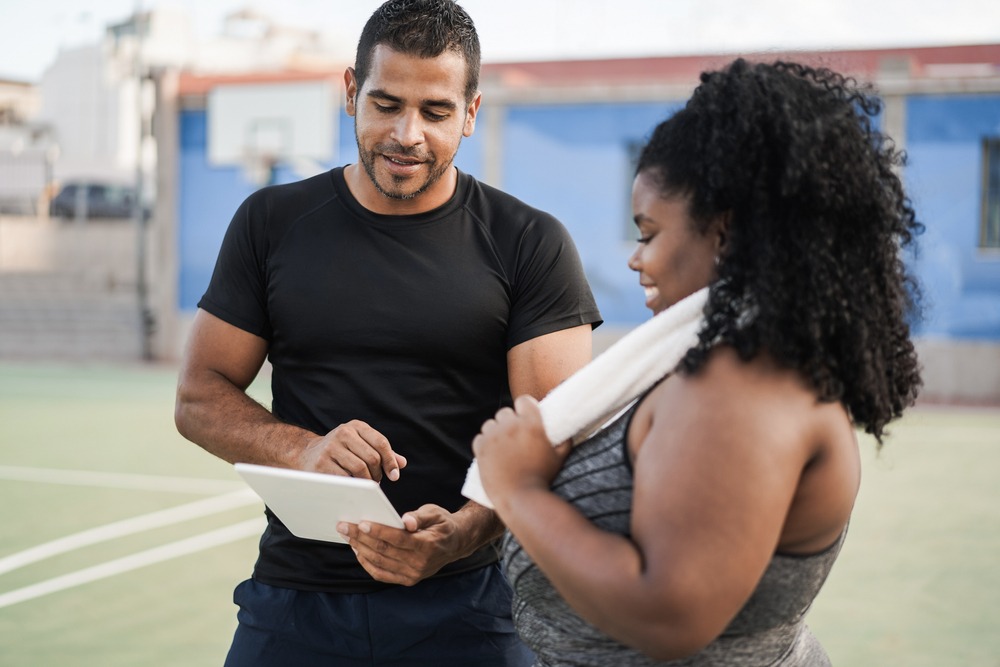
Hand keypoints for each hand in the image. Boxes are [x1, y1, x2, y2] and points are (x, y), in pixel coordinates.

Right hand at [298, 419, 406, 480]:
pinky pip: (345, 478)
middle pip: (372, 457)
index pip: (381, 442)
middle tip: (376, 482)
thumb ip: (381, 452)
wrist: (306, 454)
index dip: (390, 460)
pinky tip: (353, 487)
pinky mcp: (321, 463)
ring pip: (360, 468)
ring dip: (367, 481)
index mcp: (356, 426)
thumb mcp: (360, 445)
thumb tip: (402, 463)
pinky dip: (353, 485)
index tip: (394, 476)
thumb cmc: (340, 451)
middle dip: (378, 474)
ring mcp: (331, 447)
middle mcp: (343, 433)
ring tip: (366, 485)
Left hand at [337, 504, 467, 585]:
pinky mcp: (407, 580)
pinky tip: (358, 550)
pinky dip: (367, 563)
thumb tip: (406, 521)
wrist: (455, 544)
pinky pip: (382, 574)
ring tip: (347, 536)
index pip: (397, 539)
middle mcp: (420, 564)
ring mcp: (413, 575)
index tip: (361, 522)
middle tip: (344, 526)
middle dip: (361, 538)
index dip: (378, 531)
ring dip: (360, 549)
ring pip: (380, 562)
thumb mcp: (435, 513)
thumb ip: (420, 517)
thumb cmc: (442, 525)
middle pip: (384, 550)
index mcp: (428, 545)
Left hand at [472, 395, 570, 502]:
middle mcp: (511, 427)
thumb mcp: (559, 459)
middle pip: (505, 412)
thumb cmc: (543, 479)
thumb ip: (565, 443)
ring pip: (490, 424)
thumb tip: (569, 435)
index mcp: (531, 424)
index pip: (523, 400)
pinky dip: (484, 443)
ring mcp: (494, 437)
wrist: (521, 498)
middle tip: (514, 434)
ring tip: (502, 444)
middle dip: (509, 421)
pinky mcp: (481, 449)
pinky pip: (479, 438)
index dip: (525, 406)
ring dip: (495, 431)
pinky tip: (492, 452)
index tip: (525, 414)